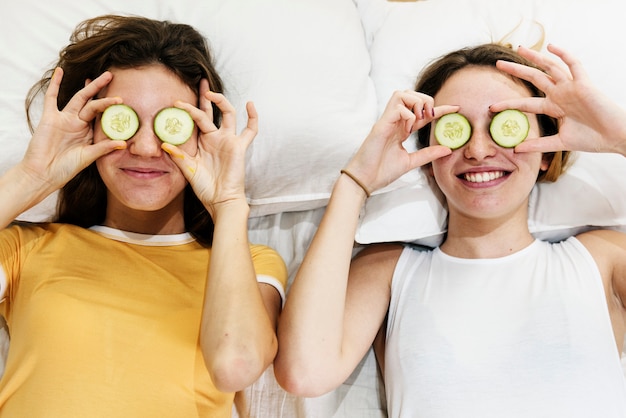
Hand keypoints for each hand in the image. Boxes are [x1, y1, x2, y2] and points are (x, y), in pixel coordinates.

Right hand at [20, 68, 124, 190]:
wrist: (42, 174)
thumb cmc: (65, 168)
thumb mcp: (88, 157)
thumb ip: (104, 148)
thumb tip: (124, 143)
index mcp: (87, 132)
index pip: (101, 115)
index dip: (110, 107)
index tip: (122, 100)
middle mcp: (77, 123)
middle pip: (92, 102)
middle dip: (101, 90)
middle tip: (113, 76)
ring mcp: (64, 119)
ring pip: (79, 98)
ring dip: (90, 87)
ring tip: (102, 76)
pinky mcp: (50, 118)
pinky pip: (52, 97)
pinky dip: (55, 84)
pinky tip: (59, 71)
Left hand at [162, 79, 256, 217]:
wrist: (221, 200)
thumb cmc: (205, 188)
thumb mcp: (188, 170)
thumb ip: (178, 157)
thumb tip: (164, 143)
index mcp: (202, 142)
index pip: (195, 120)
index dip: (187, 109)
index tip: (176, 101)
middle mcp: (215, 137)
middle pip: (210, 111)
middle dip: (205, 96)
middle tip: (200, 81)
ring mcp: (228, 140)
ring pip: (227, 114)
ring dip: (221, 101)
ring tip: (211, 92)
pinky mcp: (240, 146)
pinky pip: (250, 129)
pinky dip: (253, 117)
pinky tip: (250, 104)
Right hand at [343, 90, 453, 192]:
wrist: (365, 180)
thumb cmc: (382, 171)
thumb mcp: (411, 162)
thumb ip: (428, 154)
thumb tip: (448, 149)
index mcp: (401, 128)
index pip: (422, 112)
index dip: (440, 108)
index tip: (456, 109)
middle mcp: (394, 121)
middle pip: (411, 94)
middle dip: (426, 100)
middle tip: (430, 117)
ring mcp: (387, 121)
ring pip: (402, 94)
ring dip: (416, 103)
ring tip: (419, 119)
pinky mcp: (381, 125)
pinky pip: (398, 108)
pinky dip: (408, 116)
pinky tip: (407, 130)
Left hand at [492, 44, 625, 155]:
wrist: (615, 137)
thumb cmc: (591, 139)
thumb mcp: (559, 142)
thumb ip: (538, 145)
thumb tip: (516, 149)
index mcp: (553, 107)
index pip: (525, 104)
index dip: (508, 104)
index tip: (491, 107)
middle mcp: (560, 94)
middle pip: (534, 79)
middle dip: (516, 70)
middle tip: (498, 64)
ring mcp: (571, 87)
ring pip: (550, 68)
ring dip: (535, 58)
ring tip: (520, 49)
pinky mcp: (584, 84)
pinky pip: (574, 65)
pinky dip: (563, 54)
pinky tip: (551, 47)